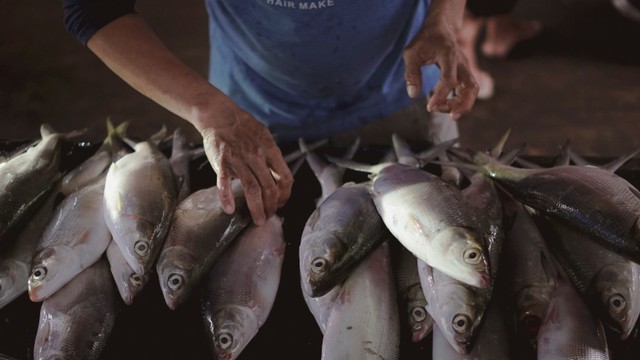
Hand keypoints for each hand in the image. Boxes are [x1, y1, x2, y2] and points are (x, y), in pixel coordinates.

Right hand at [199, 95, 292, 225]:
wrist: (219, 113)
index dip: (285, 194)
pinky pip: (224, 182)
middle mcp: (256, 155)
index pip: (285, 177)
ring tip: (258, 220)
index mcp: (269, 149)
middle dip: (271, 206)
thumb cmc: (243, 126)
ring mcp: (238, 159)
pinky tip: (229, 209)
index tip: (281, 202)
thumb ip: (271, 156)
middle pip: (269, 187)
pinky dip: (226, 197)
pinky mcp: (221, 161)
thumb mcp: (264, 136)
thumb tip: (279, 176)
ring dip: (256, 208)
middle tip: (269, 217)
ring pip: (251, 189)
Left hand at [403, 18, 478, 119]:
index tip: (430, 107)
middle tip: (449, 116)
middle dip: (463, 105)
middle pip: (471, 87)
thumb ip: (411, 73)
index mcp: (449, 55)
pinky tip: (446, 107)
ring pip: (472, 90)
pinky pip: (467, 91)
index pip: (449, 79)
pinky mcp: (464, 74)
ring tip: (445, 112)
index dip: (441, 95)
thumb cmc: (424, 41)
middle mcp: (461, 63)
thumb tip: (412, 94)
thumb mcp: (411, 53)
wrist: (440, 29)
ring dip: (462, 105)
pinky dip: (460, 101)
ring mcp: (465, 69)